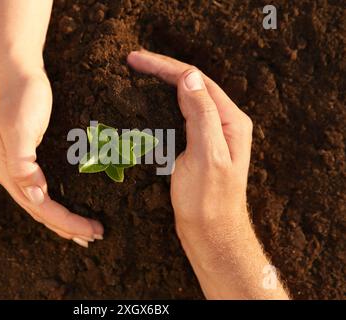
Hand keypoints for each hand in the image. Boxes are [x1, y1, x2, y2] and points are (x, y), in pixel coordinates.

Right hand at [0, 68, 102, 246]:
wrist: (20, 73)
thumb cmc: (23, 98)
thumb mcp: (21, 129)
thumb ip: (22, 165)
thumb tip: (34, 197)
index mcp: (6, 171)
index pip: (40, 207)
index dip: (66, 222)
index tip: (92, 230)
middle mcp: (10, 175)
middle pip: (40, 211)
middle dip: (67, 227)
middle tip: (96, 236)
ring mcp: (18, 168)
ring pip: (41, 204)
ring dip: (62, 221)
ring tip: (85, 232)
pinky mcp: (28, 160)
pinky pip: (43, 191)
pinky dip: (57, 205)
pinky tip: (69, 209)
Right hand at [128, 50, 287, 298]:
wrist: (211, 233)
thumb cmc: (209, 202)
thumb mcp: (207, 157)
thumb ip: (202, 115)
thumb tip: (189, 76)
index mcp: (230, 120)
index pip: (196, 81)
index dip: (165, 67)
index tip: (135, 60)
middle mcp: (223, 122)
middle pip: (192, 84)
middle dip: (163, 70)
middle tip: (133, 61)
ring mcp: (212, 133)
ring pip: (186, 98)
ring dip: (163, 83)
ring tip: (139, 74)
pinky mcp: (199, 145)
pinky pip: (181, 115)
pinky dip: (163, 103)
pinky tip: (150, 102)